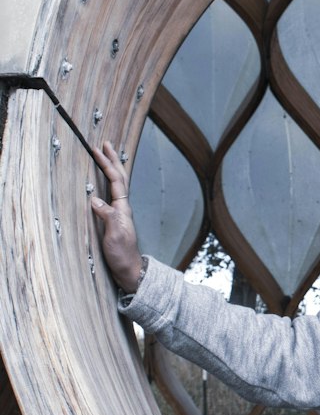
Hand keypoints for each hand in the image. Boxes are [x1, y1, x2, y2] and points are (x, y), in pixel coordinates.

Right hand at [90, 141, 143, 291]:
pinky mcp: (114, 220)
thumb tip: (94, 199)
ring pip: (117, 184)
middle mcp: (122, 207)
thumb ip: (107, 216)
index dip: (107, 163)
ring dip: (112, 168)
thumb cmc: (123, 255)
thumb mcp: (114, 236)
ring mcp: (119, 213)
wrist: (129, 270)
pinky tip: (104, 183)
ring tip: (106, 156)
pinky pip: (111, 195)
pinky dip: (108, 183)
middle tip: (105, 143)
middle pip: (120, 177)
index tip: (97, 149)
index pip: (115, 180)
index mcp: (123, 208)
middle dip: (113, 159)